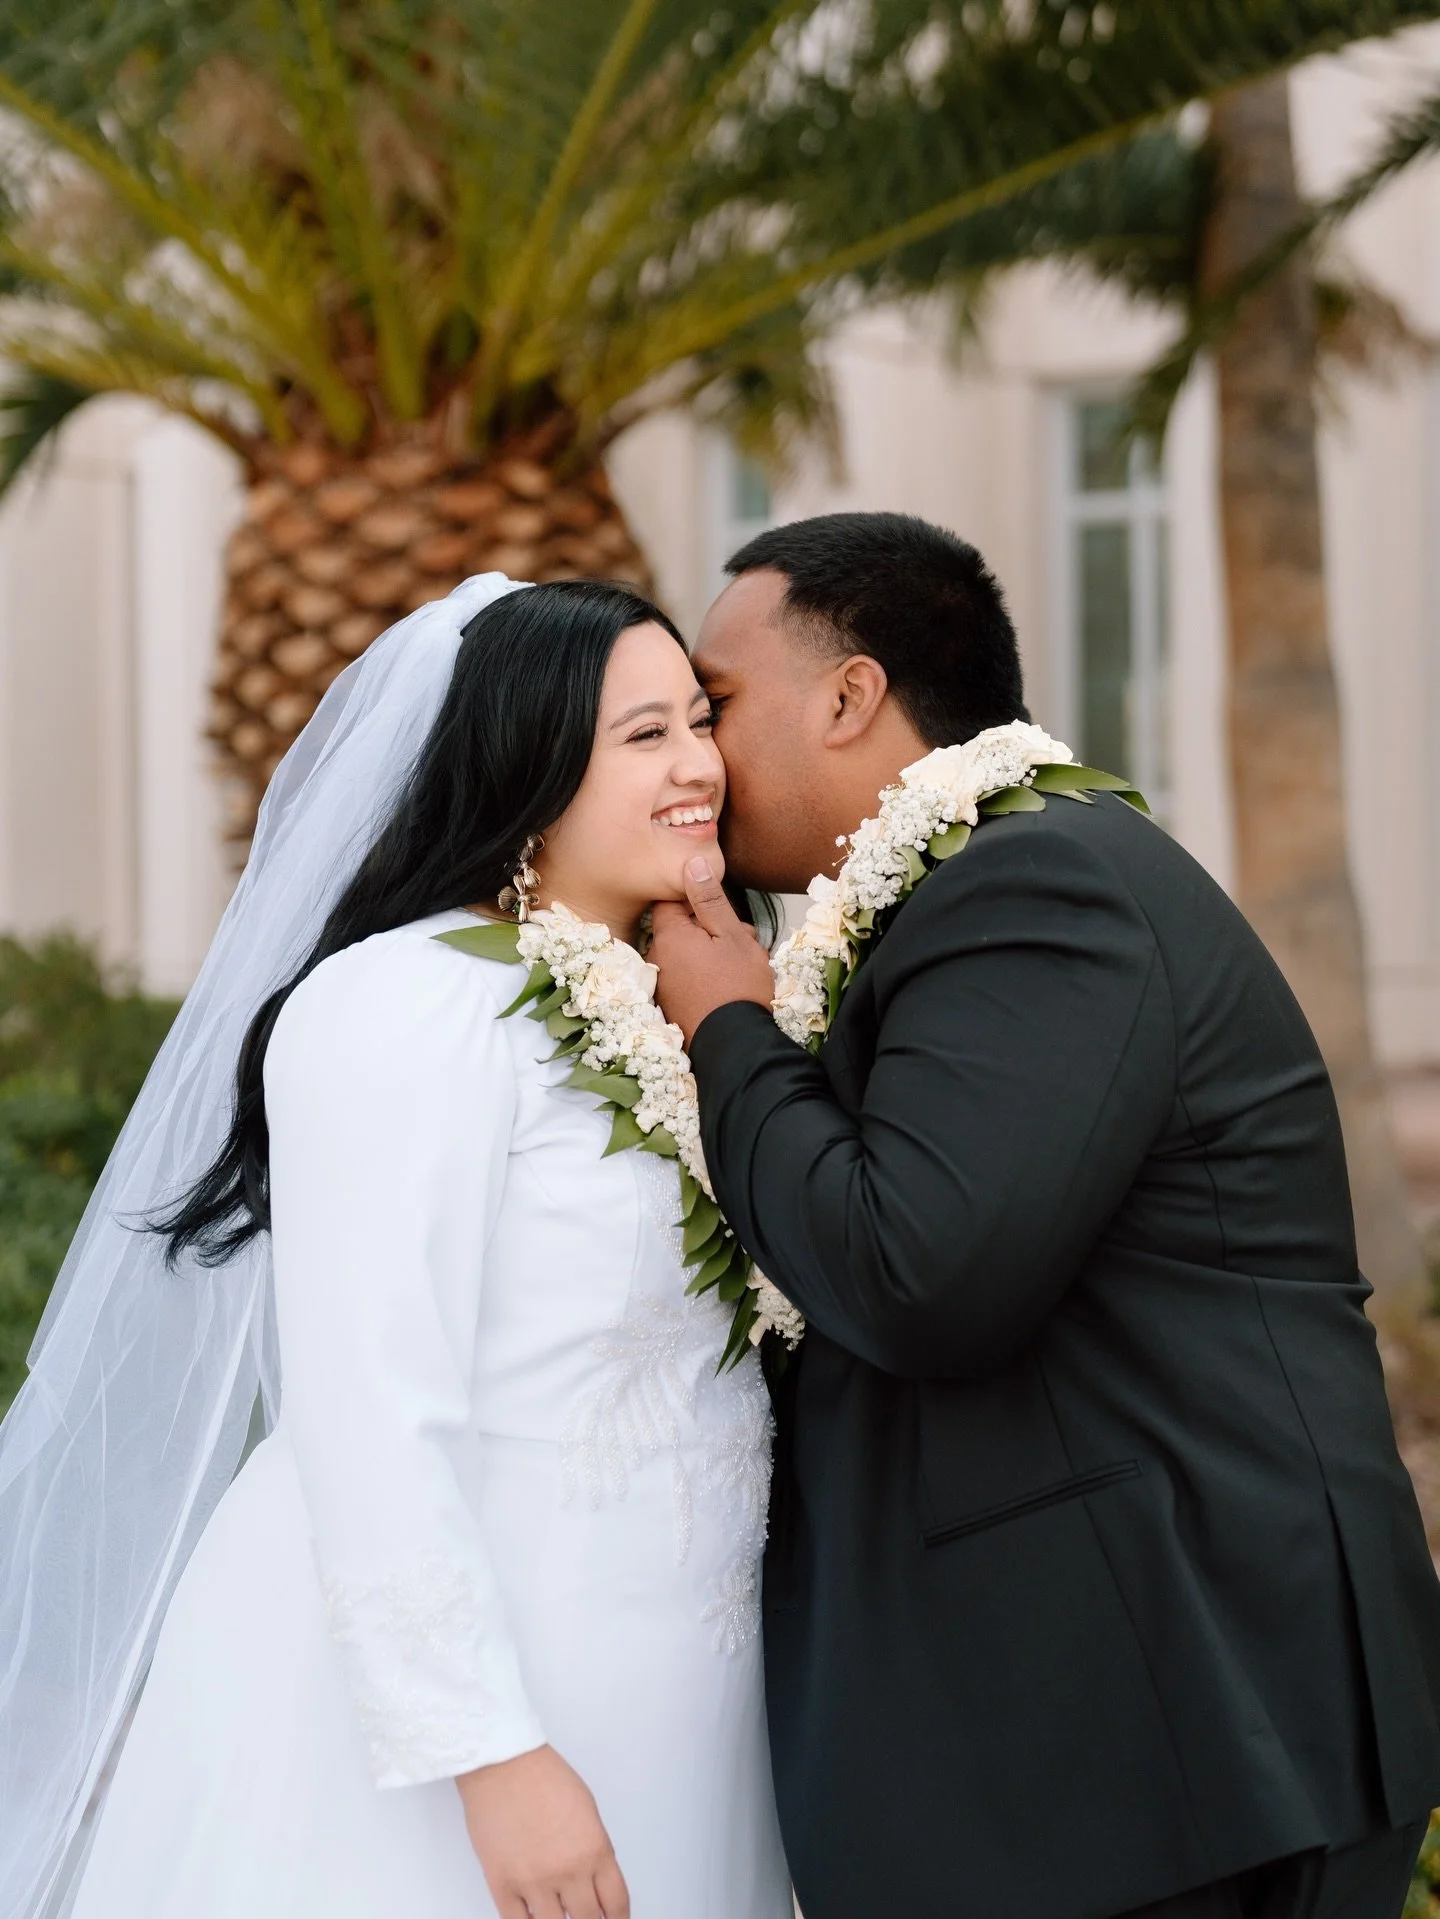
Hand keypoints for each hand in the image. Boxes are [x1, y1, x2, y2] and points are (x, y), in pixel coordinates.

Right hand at [457, 1744, 628, 1918]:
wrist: (502, 1763)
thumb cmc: (543, 1776)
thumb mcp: (588, 1810)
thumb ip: (595, 1850)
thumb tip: (595, 1882)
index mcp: (595, 1850)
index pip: (616, 1905)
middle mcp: (568, 1871)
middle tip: (586, 1916)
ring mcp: (534, 1882)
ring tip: (559, 1914)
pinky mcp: (502, 1885)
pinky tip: (534, 1916)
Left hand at [651, 858, 773, 1045]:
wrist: (735, 1046)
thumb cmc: (737, 987)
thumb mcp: (730, 935)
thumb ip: (709, 899)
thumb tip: (691, 863)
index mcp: (668, 937)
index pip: (672, 901)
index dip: (699, 901)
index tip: (722, 911)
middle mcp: (657, 958)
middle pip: (682, 929)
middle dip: (712, 929)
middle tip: (744, 941)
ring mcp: (663, 984)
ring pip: (689, 954)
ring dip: (713, 953)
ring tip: (743, 966)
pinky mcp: (672, 1005)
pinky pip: (688, 977)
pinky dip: (707, 975)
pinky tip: (730, 985)